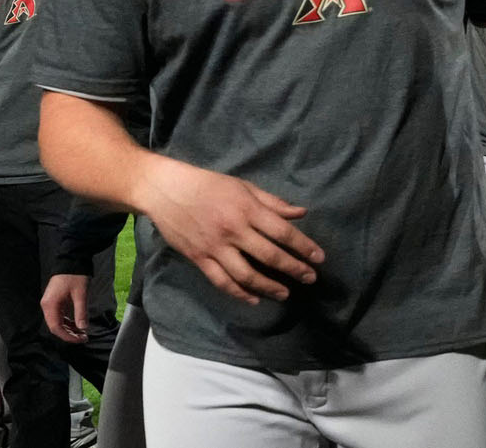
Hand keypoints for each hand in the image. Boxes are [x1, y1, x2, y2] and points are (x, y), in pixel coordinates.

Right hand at [40, 274, 89, 343]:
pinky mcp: (55, 301)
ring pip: (58, 322)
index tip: (80, 339)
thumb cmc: (75, 276)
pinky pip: (60, 316)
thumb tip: (83, 328)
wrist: (71, 260)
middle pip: (55, 326)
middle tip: (84, 338)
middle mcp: (47, 306)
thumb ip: (81, 312)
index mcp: (50, 305)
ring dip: (69, 328)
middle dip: (69, 334)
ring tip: (83, 332)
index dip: (67, 336)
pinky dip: (68, 321)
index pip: (56, 327)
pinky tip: (78, 324)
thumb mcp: (81, 294)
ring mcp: (50, 303)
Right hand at [134, 156, 322, 305]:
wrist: (166, 191)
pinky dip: (239, 293)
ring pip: (246, 275)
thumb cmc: (209, 185)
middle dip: (294, 269)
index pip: (283, 232)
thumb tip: (301, 213)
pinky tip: (254, 299)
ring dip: (268, 287)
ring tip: (285, 293)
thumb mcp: (244, 187)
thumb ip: (273, 203)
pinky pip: (222, 282)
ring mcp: (215, 247)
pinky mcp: (199, 259)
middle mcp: (234, 231)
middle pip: (270, 256)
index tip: (319, 258)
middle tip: (310, 279)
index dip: (304, 247)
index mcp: (248, 210)